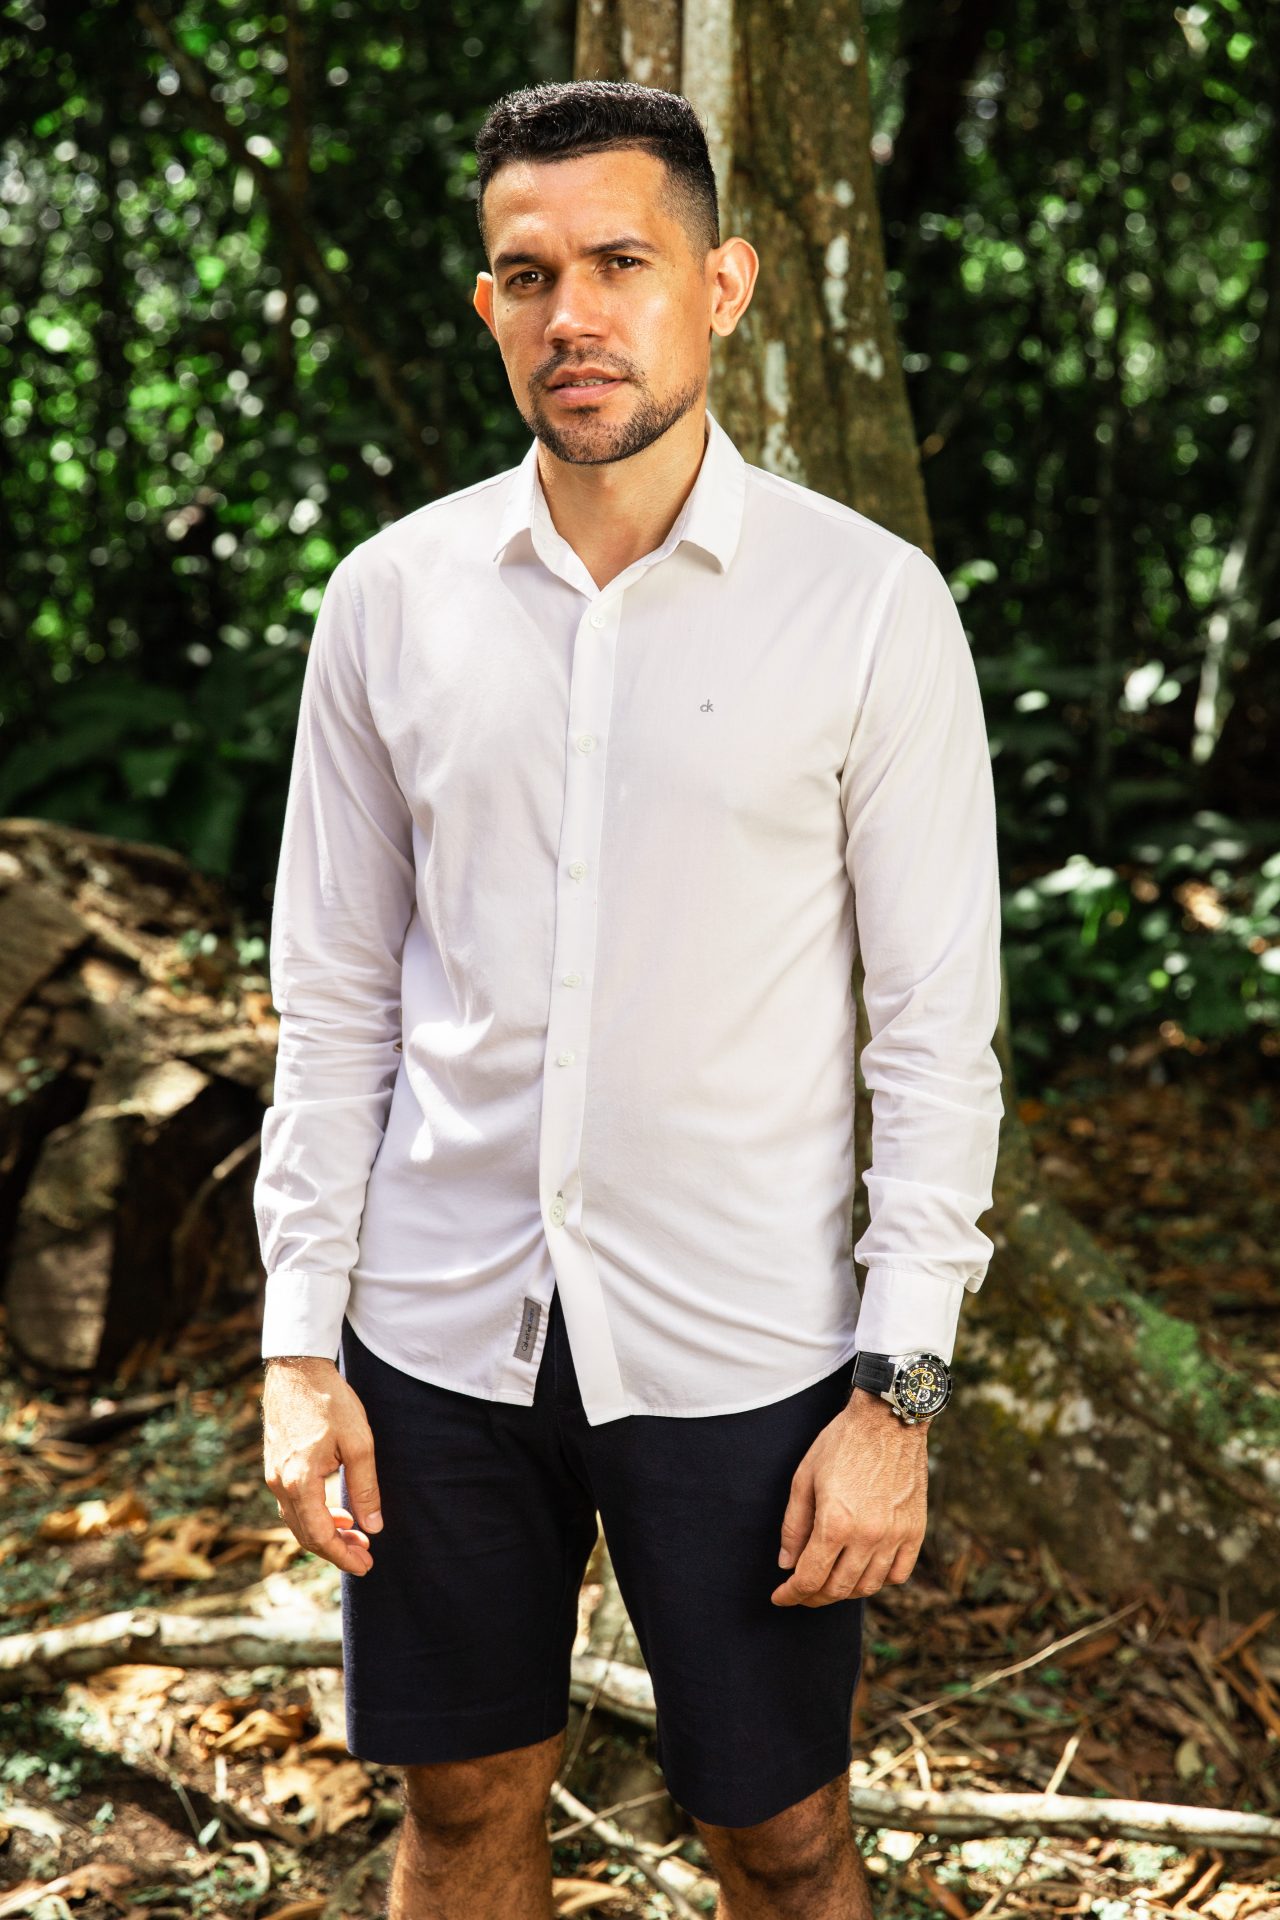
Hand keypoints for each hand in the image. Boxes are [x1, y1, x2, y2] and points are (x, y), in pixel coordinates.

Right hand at [262, 1357, 382, 1576]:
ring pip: (298, 1521)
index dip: (343, 1556)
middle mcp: (280, 1484)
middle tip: (366, 1556)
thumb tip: (373, 1526)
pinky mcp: (274, 1466)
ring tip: (356, 1535)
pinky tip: (337, 1512)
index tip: (366, 1566)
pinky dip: (314, 1516)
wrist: (297, 1369)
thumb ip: (365, 1487)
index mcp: (300, 1481)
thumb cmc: (330, 1402)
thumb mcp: (359, 1443)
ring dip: (325, 1533)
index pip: (320, 1535)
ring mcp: (273, 1476)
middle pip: (306, 1534)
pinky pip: (292, 1504)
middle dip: (336, 1549)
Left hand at [771, 1388, 928, 1606]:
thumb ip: (794, 1525)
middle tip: (801, 1591)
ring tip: (829, 1580)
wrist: (888, 1419)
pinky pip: (898, 1574)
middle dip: (813, 1596)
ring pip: (868, 1586)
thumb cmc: (842, 1443)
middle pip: (837, 1589)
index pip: (809, 1578)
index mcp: (835, 1523)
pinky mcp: (915, 1530)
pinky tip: (864, 1570)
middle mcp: (867, 1536)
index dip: (791, 1594)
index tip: (780, 1596)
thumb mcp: (805, 1478)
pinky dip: (879, 1580)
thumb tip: (786, 1563)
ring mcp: (895, 1536)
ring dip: (844, 1591)